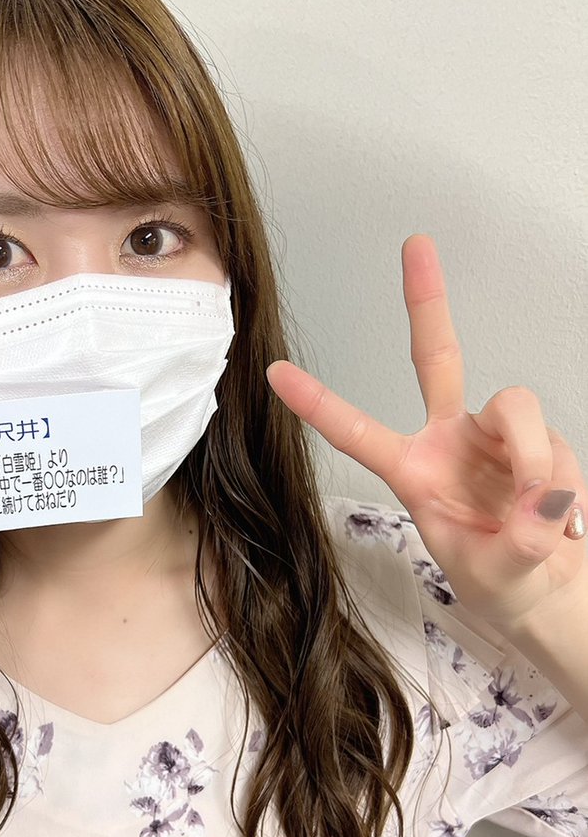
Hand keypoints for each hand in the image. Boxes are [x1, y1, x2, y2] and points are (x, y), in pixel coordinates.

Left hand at [265, 234, 586, 637]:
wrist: (551, 592)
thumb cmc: (504, 583)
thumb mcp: (498, 575)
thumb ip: (520, 540)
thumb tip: (544, 496)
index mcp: (413, 471)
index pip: (359, 432)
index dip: (319, 403)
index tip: (276, 371)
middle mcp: (451, 439)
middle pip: (438, 358)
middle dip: (426, 301)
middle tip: (415, 244)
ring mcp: (497, 435)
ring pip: (516, 405)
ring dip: (534, 458)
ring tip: (540, 517)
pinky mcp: (541, 440)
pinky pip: (557, 446)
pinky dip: (563, 486)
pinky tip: (562, 518)